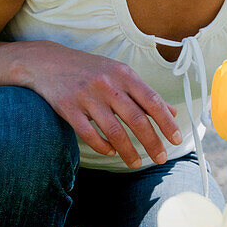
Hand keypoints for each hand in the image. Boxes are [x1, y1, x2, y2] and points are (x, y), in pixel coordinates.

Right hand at [22, 41, 181, 167]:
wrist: (49, 62)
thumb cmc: (91, 69)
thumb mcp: (120, 74)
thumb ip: (144, 93)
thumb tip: (171, 112)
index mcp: (124, 74)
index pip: (152, 101)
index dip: (166, 123)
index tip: (176, 140)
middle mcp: (108, 85)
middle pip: (136, 119)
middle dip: (152, 142)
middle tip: (161, 159)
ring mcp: (87, 96)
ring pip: (114, 131)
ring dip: (128, 151)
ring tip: (136, 164)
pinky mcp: (68, 108)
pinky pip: (89, 134)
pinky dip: (102, 146)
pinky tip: (110, 151)